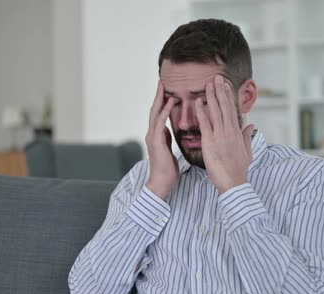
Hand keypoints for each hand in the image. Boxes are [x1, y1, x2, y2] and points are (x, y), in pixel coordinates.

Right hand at [145, 80, 178, 199]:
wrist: (162, 182)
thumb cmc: (167, 169)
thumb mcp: (168, 149)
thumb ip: (166, 138)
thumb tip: (167, 128)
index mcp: (156, 135)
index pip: (158, 114)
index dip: (161, 101)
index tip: (166, 90)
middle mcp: (152, 134)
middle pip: (154, 110)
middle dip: (158, 95)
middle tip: (161, 81)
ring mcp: (152, 137)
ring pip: (155, 113)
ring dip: (160, 99)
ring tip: (163, 86)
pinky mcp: (156, 142)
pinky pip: (160, 123)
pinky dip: (165, 111)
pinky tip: (170, 101)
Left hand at [195, 75, 253, 193]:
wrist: (234, 182)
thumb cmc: (239, 170)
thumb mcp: (247, 151)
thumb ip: (248, 136)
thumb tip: (252, 125)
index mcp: (237, 132)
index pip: (232, 109)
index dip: (228, 96)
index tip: (225, 85)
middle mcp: (230, 131)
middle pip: (225, 106)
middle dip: (220, 90)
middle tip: (216, 77)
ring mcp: (220, 135)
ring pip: (216, 111)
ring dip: (212, 96)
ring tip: (208, 83)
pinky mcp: (211, 142)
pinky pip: (205, 123)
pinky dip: (202, 111)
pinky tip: (199, 101)